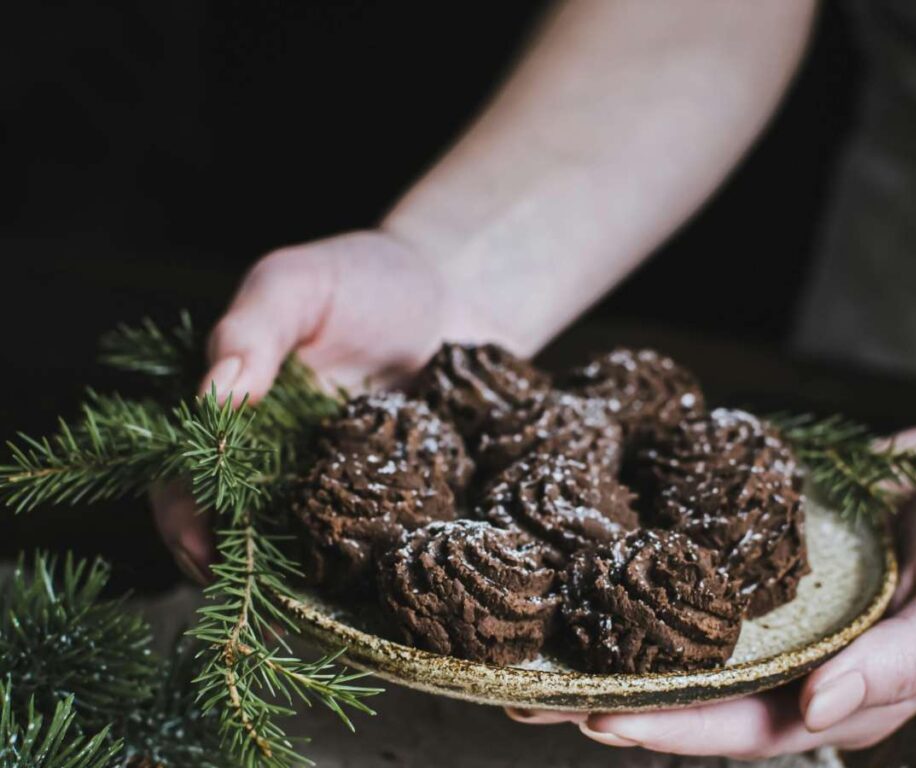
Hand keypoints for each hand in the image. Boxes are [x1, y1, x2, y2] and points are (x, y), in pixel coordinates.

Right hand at [152, 229, 499, 578]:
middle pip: (240, 533)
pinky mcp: (398, 498)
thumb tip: (213, 399)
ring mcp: (340, 487)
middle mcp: (282, 464)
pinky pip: (378, 544)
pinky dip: (371, 572)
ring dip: (301, 589)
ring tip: (309, 616)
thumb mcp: (296, 284)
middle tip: (251, 605)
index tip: (201, 548)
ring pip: (306, 553)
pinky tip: (378, 592)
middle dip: (238, 572)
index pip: (188, 479)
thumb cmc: (364, 279)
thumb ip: (250, 332)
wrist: (454, 291)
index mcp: (242, 419)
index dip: (183, 518)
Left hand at [510, 429, 915, 757]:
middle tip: (526, 689)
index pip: (743, 729)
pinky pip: (698, 573)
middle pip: (691, 691)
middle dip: (610, 694)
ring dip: (613, 638)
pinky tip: (598, 566)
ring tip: (535, 637)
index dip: (671, 729)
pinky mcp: (762, 558)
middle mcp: (796, 661)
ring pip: (682, 635)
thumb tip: (820, 707)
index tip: (597, 718)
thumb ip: (902, 665)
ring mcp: (775, 610)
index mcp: (842, 693)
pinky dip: (650, 576)